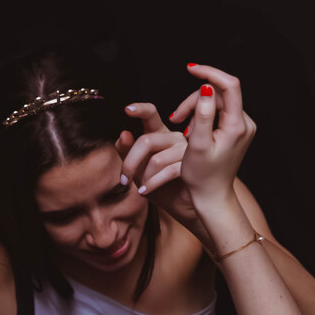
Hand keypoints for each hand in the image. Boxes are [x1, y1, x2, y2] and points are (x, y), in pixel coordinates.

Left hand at [114, 103, 192, 224]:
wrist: (178, 205)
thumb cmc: (158, 184)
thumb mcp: (137, 168)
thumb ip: (126, 151)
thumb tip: (124, 134)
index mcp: (160, 133)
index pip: (151, 114)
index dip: (140, 109)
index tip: (127, 109)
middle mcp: (174, 137)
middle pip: (147, 141)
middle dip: (130, 162)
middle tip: (123, 180)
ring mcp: (185, 150)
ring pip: (156, 160)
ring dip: (144, 178)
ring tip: (142, 188)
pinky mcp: (192, 166)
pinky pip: (167, 172)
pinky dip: (152, 184)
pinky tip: (145, 192)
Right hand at [159, 65, 254, 206]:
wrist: (211, 197)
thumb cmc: (201, 176)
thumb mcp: (197, 144)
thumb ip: (202, 114)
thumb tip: (207, 87)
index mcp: (237, 126)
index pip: (229, 85)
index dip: (210, 73)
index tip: (190, 68)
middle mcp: (245, 124)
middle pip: (219, 94)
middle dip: (195, 100)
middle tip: (175, 117)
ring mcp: (242, 128)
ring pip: (217, 102)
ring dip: (196, 108)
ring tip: (181, 126)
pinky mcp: (236, 132)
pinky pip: (218, 112)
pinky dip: (202, 116)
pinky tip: (191, 131)